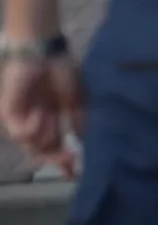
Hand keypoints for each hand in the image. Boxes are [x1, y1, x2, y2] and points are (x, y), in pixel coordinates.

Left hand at [0, 57, 83, 176]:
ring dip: (44, 138)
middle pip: (41, 152)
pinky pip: (19, 133)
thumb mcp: (77, 97)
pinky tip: (40, 114)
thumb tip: (81, 140)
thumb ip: (77, 119)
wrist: (43, 52)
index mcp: (52, 118)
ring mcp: (21, 118)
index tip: (77, 172)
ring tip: (52, 122)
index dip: (65, 160)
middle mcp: (35, 121)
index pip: (56, 145)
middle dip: (56, 159)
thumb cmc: (61, 69)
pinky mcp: (9, 113)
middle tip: (70, 160)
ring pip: (30, 146)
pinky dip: (32, 128)